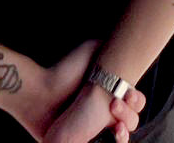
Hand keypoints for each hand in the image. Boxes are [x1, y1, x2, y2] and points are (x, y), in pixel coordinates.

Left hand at [28, 41, 143, 142]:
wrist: (38, 93)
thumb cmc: (63, 72)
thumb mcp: (89, 52)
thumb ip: (108, 45)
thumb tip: (127, 41)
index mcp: (105, 97)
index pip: (131, 105)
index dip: (135, 102)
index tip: (128, 95)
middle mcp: (100, 116)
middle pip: (128, 124)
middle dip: (129, 117)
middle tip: (115, 106)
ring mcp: (89, 134)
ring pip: (119, 139)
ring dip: (123, 135)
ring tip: (116, 128)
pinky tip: (111, 134)